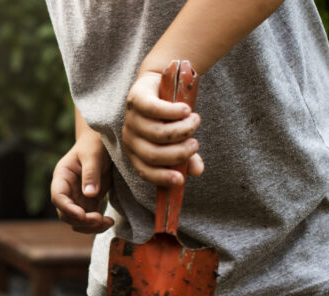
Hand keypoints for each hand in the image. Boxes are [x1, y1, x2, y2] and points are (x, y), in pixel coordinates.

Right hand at [50, 129, 114, 233]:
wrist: (103, 143)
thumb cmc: (95, 144)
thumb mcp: (93, 154)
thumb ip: (91, 173)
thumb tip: (90, 195)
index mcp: (62, 177)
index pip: (58, 197)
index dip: (68, 208)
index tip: (82, 215)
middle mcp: (66, 191)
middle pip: (66, 214)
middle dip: (81, 220)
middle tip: (99, 219)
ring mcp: (77, 199)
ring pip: (76, 221)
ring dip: (89, 227)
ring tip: (107, 222)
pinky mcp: (88, 204)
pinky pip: (88, 220)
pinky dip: (97, 225)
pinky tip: (108, 222)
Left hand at [122, 71, 203, 186]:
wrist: (159, 84)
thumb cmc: (168, 118)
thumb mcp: (178, 139)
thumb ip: (187, 156)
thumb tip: (198, 171)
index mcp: (136, 154)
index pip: (145, 171)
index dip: (162, 178)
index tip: (181, 179)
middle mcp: (130, 139)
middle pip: (153, 154)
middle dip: (179, 153)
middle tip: (195, 144)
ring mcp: (131, 120)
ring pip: (157, 133)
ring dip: (182, 129)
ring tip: (195, 121)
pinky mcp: (136, 100)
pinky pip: (155, 110)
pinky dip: (174, 112)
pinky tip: (186, 110)